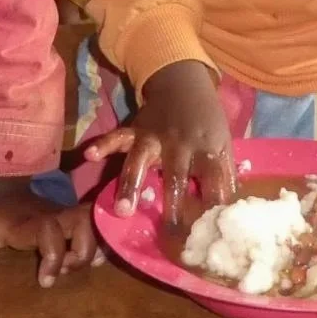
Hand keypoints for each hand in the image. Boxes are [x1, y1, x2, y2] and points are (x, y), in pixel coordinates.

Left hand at [0, 178, 96, 287]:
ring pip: (95, 222)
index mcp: (27, 221)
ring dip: (93, 247)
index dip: (53, 256)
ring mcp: (66, 215)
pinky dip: (100, 242)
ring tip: (76, 267)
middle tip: (65, 271)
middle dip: (82, 252)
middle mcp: (53, 215)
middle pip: (84, 222)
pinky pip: (96, 225)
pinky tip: (92, 260)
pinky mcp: (73, 218)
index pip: (49, 230)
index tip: (45, 280)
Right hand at [84, 60, 235, 224]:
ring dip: (132, 184)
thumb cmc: (207, 124)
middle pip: (177, 176)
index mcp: (208, 150)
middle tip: (171, 235)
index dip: (214, 205)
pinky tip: (90, 155)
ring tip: (123, 211)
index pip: (215, 181)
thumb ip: (223, 175)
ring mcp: (155, 137)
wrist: (185, 82)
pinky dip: (103, 144)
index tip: (211, 232)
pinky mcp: (135, 129)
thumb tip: (226, 212)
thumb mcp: (223, 144)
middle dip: (173, 205)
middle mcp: (181, 145)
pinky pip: (117, 136)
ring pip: (141, 160)